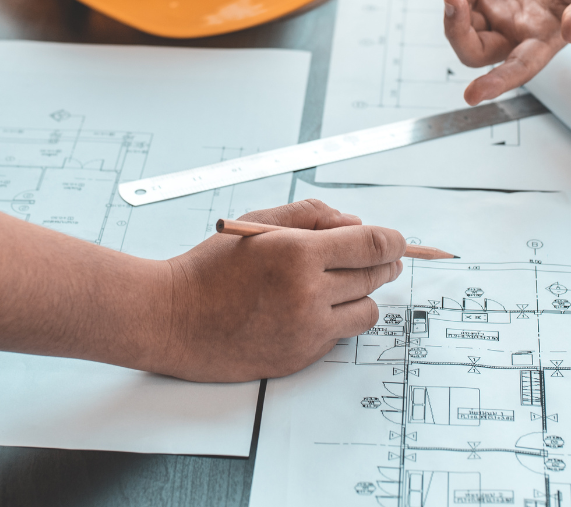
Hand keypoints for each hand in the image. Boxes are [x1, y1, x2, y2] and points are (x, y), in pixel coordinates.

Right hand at [159, 199, 405, 381]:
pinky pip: (340, 336)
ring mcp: (306, 330)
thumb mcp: (258, 223)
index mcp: (298, 254)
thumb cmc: (210, 267)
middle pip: (375, 277)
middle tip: (382, 259)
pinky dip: (337, 319)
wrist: (172, 319)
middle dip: (384, 264)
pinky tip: (317, 308)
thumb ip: (311, 215)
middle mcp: (308, 294)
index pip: (373, 245)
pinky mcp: (299, 356)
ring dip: (362, 295)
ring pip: (366, 311)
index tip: (398, 241)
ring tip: (344, 285)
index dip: (394, 241)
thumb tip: (355, 223)